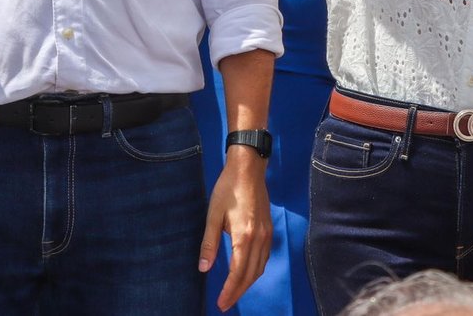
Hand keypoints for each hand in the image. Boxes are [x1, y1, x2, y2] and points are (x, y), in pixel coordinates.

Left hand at [200, 152, 271, 310]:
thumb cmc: (228, 189)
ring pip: (260, 268)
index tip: (221, 303)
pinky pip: (264, 257)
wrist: (249, 169)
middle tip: (225, 304)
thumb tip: (204, 268)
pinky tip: (246, 272)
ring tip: (234, 292)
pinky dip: (255, 270)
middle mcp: (260, 238)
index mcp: (245, 236)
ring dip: (248, 283)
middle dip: (238, 292)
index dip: (230, 290)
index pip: (238, 272)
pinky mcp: (269, 229)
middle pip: (251, 274)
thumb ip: (210, 243)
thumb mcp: (213, 215)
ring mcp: (267, 234)